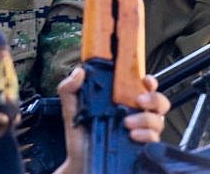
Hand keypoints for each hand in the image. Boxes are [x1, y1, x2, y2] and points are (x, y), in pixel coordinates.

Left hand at [54, 66, 169, 173]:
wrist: (80, 159)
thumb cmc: (80, 132)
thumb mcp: (71, 108)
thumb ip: (70, 88)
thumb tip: (79, 71)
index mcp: (122, 100)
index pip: (142, 86)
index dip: (149, 81)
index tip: (145, 80)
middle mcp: (135, 113)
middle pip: (159, 102)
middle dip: (154, 99)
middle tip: (139, 101)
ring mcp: (142, 130)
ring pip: (158, 120)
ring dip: (145, 118)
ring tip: (126, 123)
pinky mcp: (144, 146)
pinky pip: (155, 138)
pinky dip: (146, 135)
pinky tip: (132, 136)